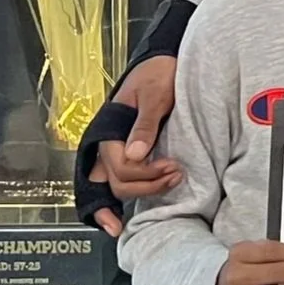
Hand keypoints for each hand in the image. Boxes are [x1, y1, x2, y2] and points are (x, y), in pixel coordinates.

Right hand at [88, 57, 182, 238]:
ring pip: (119, 186)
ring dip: (143, 191)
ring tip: (172, 182)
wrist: (161, 63)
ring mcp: (116, 151)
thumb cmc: (156, 74)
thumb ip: (145, 123)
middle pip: (119, 183)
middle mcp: (107, 146)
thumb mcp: (154, 93)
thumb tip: (135, 154)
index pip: (122, 167)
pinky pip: (120, 180)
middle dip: (147, 187)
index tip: (172, 167)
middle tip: (176, 176)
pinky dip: (123, 198)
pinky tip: (120, 221)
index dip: (147, 173)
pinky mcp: (130, 152)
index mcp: (108, 132)